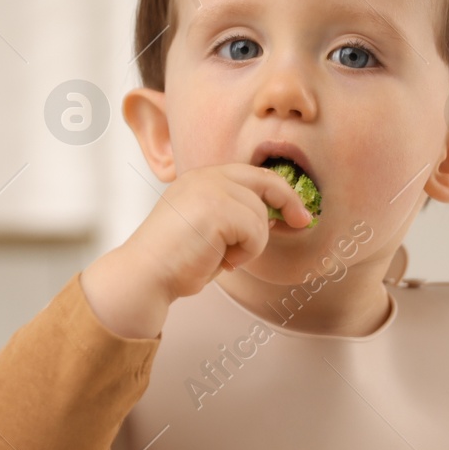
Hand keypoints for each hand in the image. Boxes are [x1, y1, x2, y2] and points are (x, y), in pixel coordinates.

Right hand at [80, 163, 312, 338]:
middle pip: (265, 181)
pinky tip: (220, 259)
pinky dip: (245, 252)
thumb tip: (276, 216)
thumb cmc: (175, 262)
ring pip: (261, 215)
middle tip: (302, 222)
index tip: (295, 212)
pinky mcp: (217, 208)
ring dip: (250, 244)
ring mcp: (210, 189)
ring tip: (222, 257)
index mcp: (200, 178)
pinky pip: (256, 231)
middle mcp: (205, 177)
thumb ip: (234, 216)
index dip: (279, 192)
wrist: (145, 275)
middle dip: (289, 201)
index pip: (251, 174)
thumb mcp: (208, 229)